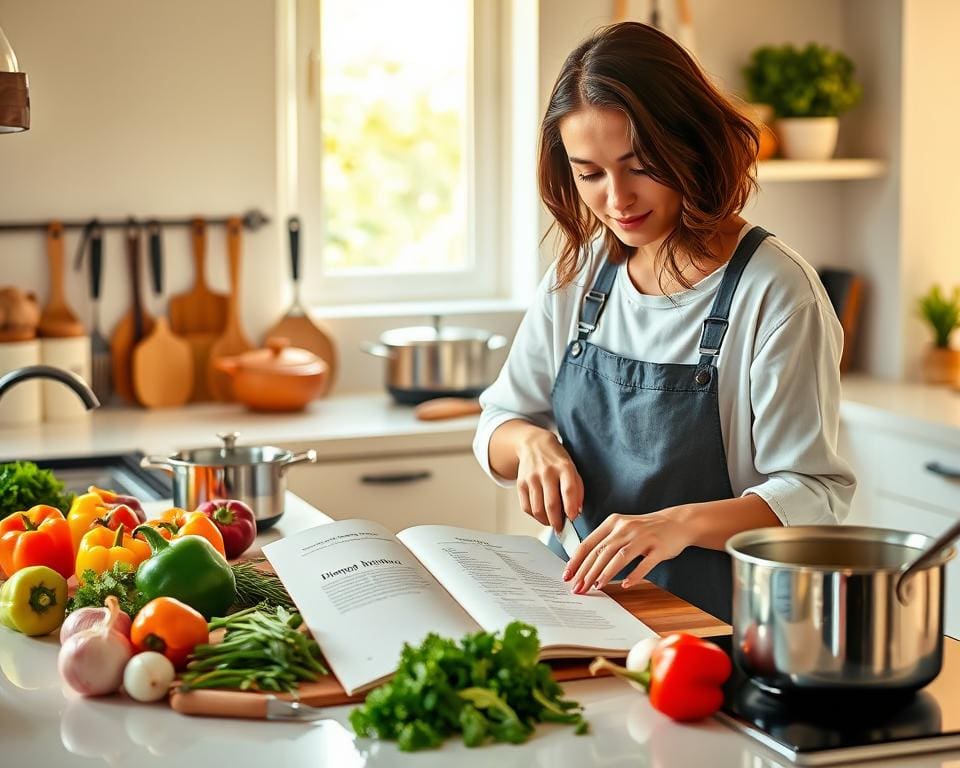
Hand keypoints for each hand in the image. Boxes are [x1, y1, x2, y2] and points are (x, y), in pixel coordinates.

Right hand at [516, 431, 583, 534]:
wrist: (534, 445)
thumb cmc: (557, 461)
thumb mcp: (573, 470)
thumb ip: (577, 490)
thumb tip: (575, 512)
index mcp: (564, 468)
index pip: (568, 490)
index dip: (571, 507)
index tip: (572, 519)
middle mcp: (546, 472)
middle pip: (551, 504)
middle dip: (557, 522)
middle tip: (561, 529)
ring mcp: (532, 478)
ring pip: (537, 509)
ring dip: (546, 521)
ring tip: (552, 522)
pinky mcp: (521, 483)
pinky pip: (526, 507)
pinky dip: (535, 516)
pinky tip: (541, 514)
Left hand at [562, 510, 690, 592]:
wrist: (677, 522)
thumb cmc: (645, 529)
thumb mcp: (622, 528)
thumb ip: (605, 541)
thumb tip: (584, 563)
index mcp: (613, 523)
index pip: (589, 543)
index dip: (576, 561)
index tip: (568, 575)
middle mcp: (626, 528)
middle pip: (601, 552)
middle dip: (587, 572)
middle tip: (578, 587)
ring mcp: (643, 537)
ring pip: (619, 557)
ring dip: (605, 574)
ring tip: (596, 586)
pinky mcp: (658, 548)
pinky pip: (645, 564)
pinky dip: (634, 575)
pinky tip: (625, 585)